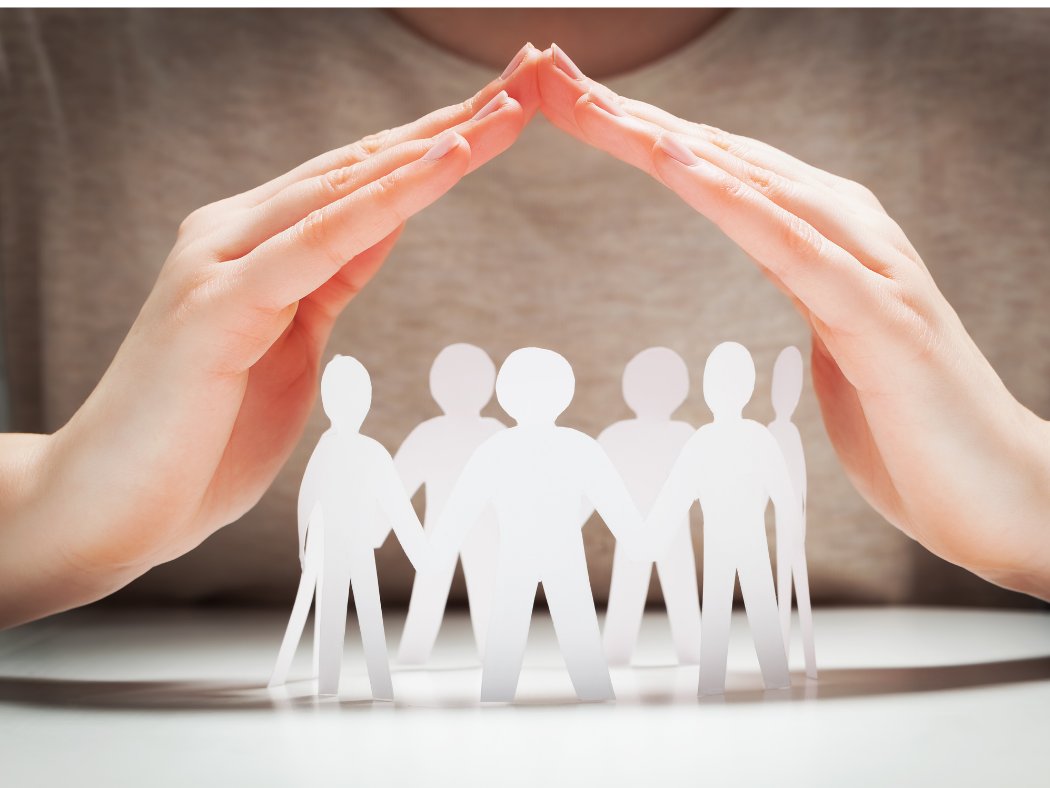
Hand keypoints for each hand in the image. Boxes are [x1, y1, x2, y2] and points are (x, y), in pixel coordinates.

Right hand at [0, 45, 543, 627]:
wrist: (112, 506)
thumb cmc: (202, 436)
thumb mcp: (290, 342)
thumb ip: (328, 278)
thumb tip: (381, 227)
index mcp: (254, 244)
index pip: (360, 178)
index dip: (436, 142)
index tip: (503, 112)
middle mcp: (233, 234)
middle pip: (361, 165)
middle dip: (451, 122)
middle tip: (529, 78)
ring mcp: (219, 264)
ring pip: (345, 188)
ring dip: (434, 145)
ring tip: (505, 107)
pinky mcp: (215, 307)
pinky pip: (318, 244)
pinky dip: (384, 201)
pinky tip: (440, 163)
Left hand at [537, 45, 1049, 598]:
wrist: (1002, 492)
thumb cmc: (910, 424)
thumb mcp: (839, 338)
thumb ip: (808, 284)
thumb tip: (774, 257)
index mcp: (828, 236)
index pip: (717, 170)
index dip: (638, 133)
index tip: (566, 104)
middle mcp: (849, 231)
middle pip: (720, 156)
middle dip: (627, 116)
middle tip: (545, 73)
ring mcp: (871, 267)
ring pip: (750, 182)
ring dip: (664, 137)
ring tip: (591, 100)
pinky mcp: (882, 317)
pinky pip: (792, 246)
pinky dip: (732, 199)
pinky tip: (678, 160)